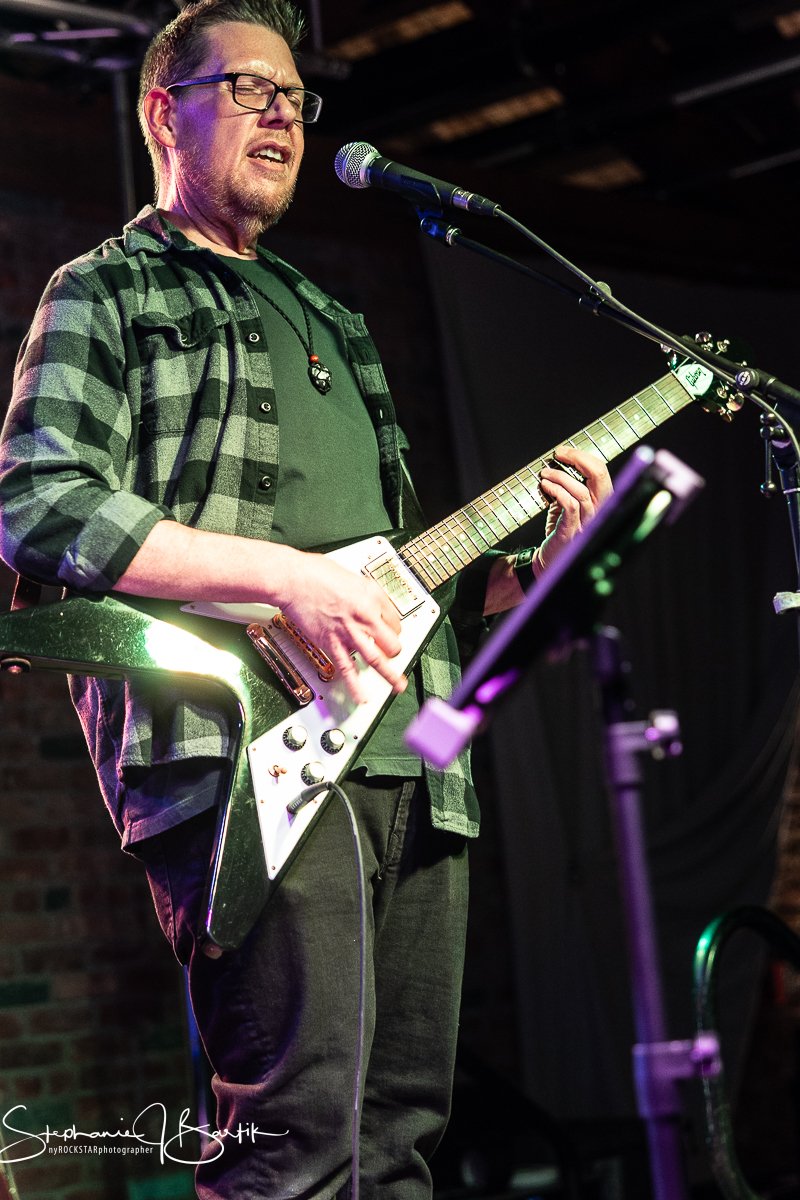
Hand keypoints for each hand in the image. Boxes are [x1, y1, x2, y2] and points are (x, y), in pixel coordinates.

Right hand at [277, 551, 404, 702]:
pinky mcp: (332, 643)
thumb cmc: (315, 573)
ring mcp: (350, 632)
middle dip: (394, 649)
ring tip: (398, 686)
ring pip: (378, 659)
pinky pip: (347, 669)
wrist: (293, 580)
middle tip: (391, 653)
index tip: (388, 630)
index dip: (392, 627)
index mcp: (372, 596)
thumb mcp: (351, 576)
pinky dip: (355, 687)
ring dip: (390, 675)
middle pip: (393, 641)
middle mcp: (366, 615)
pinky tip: (362, 697)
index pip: (395, 619)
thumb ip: (363, 593)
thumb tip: (367, 604)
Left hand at [535, 445, 612, 574]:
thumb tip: (557, 463)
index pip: (602, 473)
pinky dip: (557, 492)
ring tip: (545, 474)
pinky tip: (545, 487)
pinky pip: (570, 507)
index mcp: (600, 503)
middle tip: (559, 453)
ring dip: (561, 477)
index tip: (564, 451)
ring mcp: (587, 525)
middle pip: (601, 478)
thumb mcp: (566, 503)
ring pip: (582, 492)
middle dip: (579, 459)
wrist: (548, 560)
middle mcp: (599, 513)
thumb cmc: (559, 530)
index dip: (585, 457)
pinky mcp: (573, 533)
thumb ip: (567, 486)